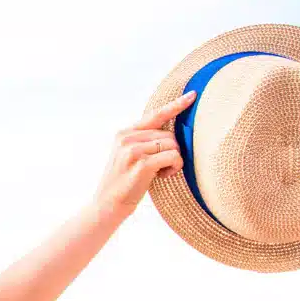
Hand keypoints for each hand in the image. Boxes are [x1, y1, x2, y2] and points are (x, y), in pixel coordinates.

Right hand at [89, 91, 194, 223]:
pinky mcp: (142, 164)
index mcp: (124, 133)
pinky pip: (174, 156)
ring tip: (160, 173)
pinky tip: (164, 176)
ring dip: (174, 161)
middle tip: (160, 168)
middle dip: (171, 151)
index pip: (155, 115)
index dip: (176, 105)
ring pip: (173, 145)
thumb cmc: (124, 183)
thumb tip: (174, 135)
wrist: (106, 205)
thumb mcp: (129, 156)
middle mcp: (127, 138)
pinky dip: (175, 167)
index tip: (193, 95)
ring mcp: (133, 150)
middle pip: (169, 134)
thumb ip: (145, 141)